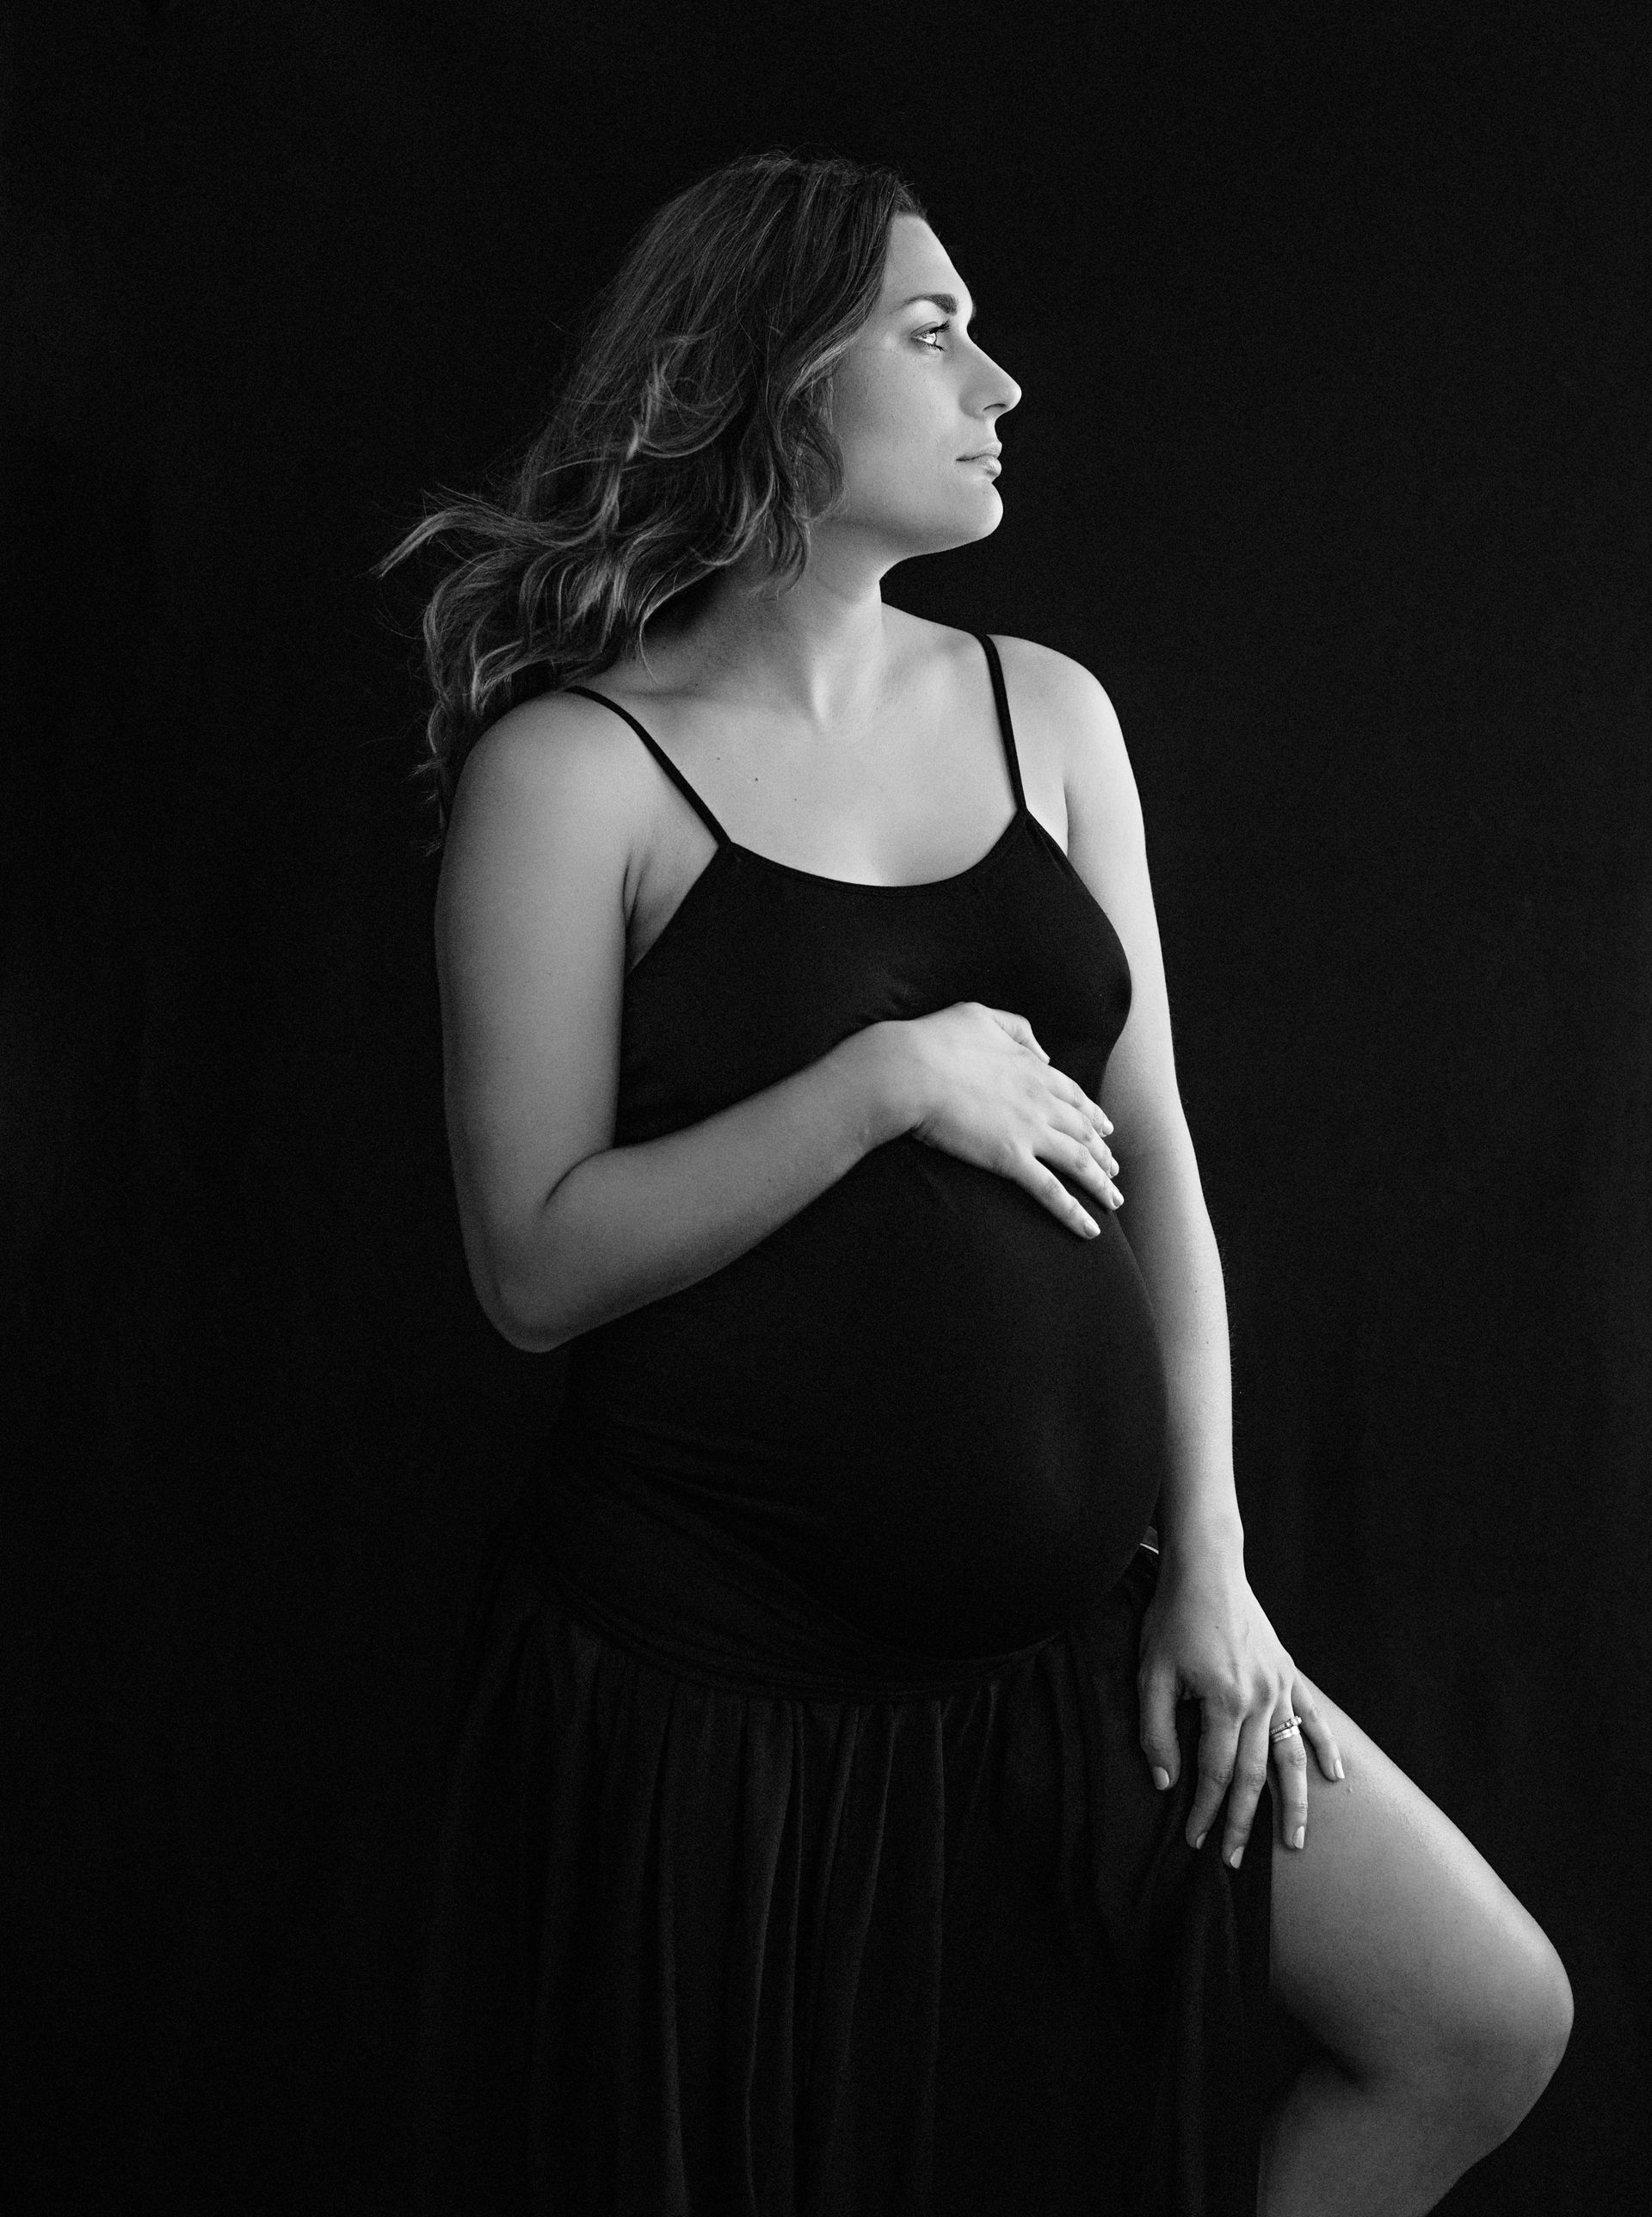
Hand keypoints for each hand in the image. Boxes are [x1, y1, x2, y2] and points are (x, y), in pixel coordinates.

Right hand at [895, 1001, 1121, 1237]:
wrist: (910, 1069)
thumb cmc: (935, 1039)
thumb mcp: (981, 1015)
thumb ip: (1018, 1029)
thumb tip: (1044, 1052)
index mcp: (1033, 1069)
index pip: (1075, 1097)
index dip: (1094, 1116)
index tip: (1105, 1130)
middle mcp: (1041, 1101)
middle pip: (1084, 1132)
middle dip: (1103, 1154)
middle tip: (1114, 1172)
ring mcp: (1029, 1131)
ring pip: (1079, 1162)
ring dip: (1100, 1184)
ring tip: (1113, 1202)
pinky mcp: (1010, 1159)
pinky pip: (1051, 1192)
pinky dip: (1074, 1213)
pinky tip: (1090, 1230)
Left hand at [1137, 1537, 1343, 1864]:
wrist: (1206, 1568)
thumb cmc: (1171, 1619)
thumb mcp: (1150, 1674)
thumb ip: (1156, 1732)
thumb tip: (1166, 1784)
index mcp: (1224, 1702)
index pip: (1214, 1773)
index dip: (1203, 1811)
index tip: (1195, 1842)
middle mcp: (1260, 1699)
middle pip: (1253, 1775)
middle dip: (1242, 1822)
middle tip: (1233, 1862)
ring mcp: (1280, 1686)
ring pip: (1291, 1756)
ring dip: (1292, 1802)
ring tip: (1293, 1842)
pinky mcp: (1288, 1673)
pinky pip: (1312, 1717)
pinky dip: (1324, 1747)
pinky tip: (1336, 1777)